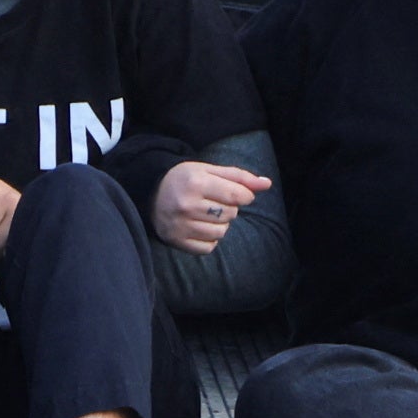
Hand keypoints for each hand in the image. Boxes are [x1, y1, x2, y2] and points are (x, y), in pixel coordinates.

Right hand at [149, 161, 271, 253]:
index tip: (237, 193)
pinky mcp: (178, 241)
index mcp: (196, 183)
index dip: (244, 195)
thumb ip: (239, 177)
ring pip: (222, 232)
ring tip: (206, 214)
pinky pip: (209, 247)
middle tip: (213, 201)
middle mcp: (187, 205)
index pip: (237, 195)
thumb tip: (267, 184)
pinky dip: (210, 239)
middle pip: (231, 214)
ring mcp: (181, 226)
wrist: (150, 193)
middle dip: (229, 208)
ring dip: (220, 224)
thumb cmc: (185, 180)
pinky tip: (199, 226)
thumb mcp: (209, 170)